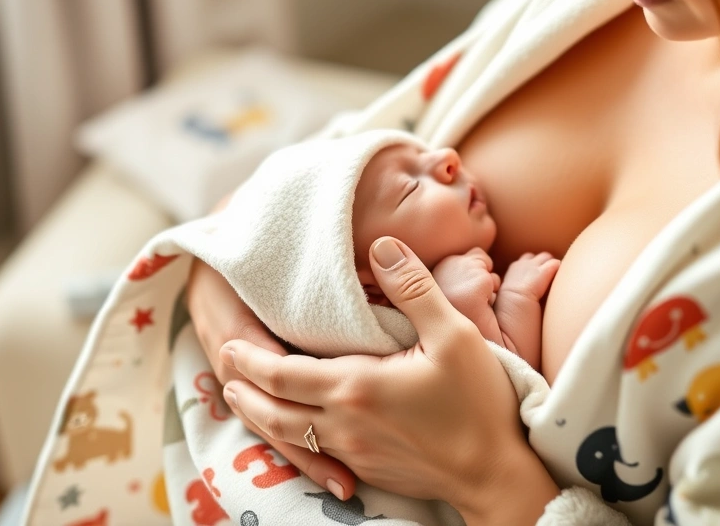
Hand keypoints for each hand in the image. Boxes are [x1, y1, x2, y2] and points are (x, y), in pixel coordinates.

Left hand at [220, 237, 557, 523]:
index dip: (250, 361)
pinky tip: (296, 429)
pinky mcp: (369, 469)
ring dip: (261, 416)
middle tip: (225, 369)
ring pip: (290, 437)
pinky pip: (316, 454)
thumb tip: (382, 247)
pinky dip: (292, 438)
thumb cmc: (478, 403)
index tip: (230, 343)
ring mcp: (354, 452)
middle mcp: (344, 424)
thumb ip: (413, 289)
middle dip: (244, 390)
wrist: (494, 473)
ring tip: (244, 400)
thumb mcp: (453, 335)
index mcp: (356, 387)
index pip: (281, 374)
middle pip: (274, 411)